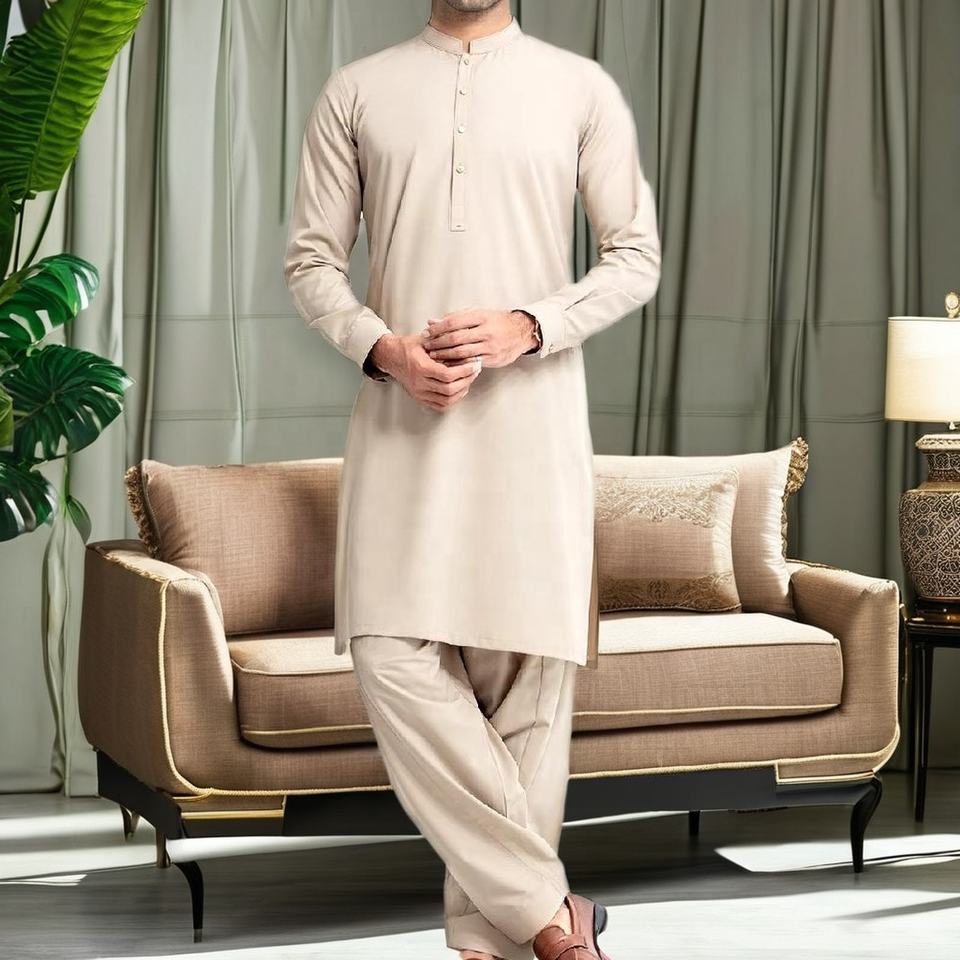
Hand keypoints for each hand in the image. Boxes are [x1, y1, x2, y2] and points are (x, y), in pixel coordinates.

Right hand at [370, 333, 481, 411]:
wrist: (391, 357)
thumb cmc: (408, 346)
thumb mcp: (425, 339)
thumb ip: (444, 341)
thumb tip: (465, 343)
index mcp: (420, 367)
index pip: (448, 375)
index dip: (464, 371)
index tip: (474, 364)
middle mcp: (419, 383)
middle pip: (449, 389)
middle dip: (467, 380)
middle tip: (475, 371)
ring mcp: (419, 393)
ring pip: (447, 400)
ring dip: (462, 391)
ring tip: (469, 379)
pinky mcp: (420, 398)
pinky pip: (440, 405)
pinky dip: (453, 399)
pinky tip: (459, 390)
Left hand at [420, 308, 538, 367]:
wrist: (521, 332)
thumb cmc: (496, 321)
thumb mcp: (478, 313)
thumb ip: (454, 317)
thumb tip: (432, 321)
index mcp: (481, 317)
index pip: (453, 322)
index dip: (437, 328)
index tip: (426, 332)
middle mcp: (486, 331)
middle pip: (456, 338)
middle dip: (438, 343)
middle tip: (427, 346)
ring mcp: (490, 346)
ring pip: (462, 353)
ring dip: (444, 355)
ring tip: (433, 355)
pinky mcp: (492, 359)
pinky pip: (470, 363)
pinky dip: (457, 364)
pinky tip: (447, 363)